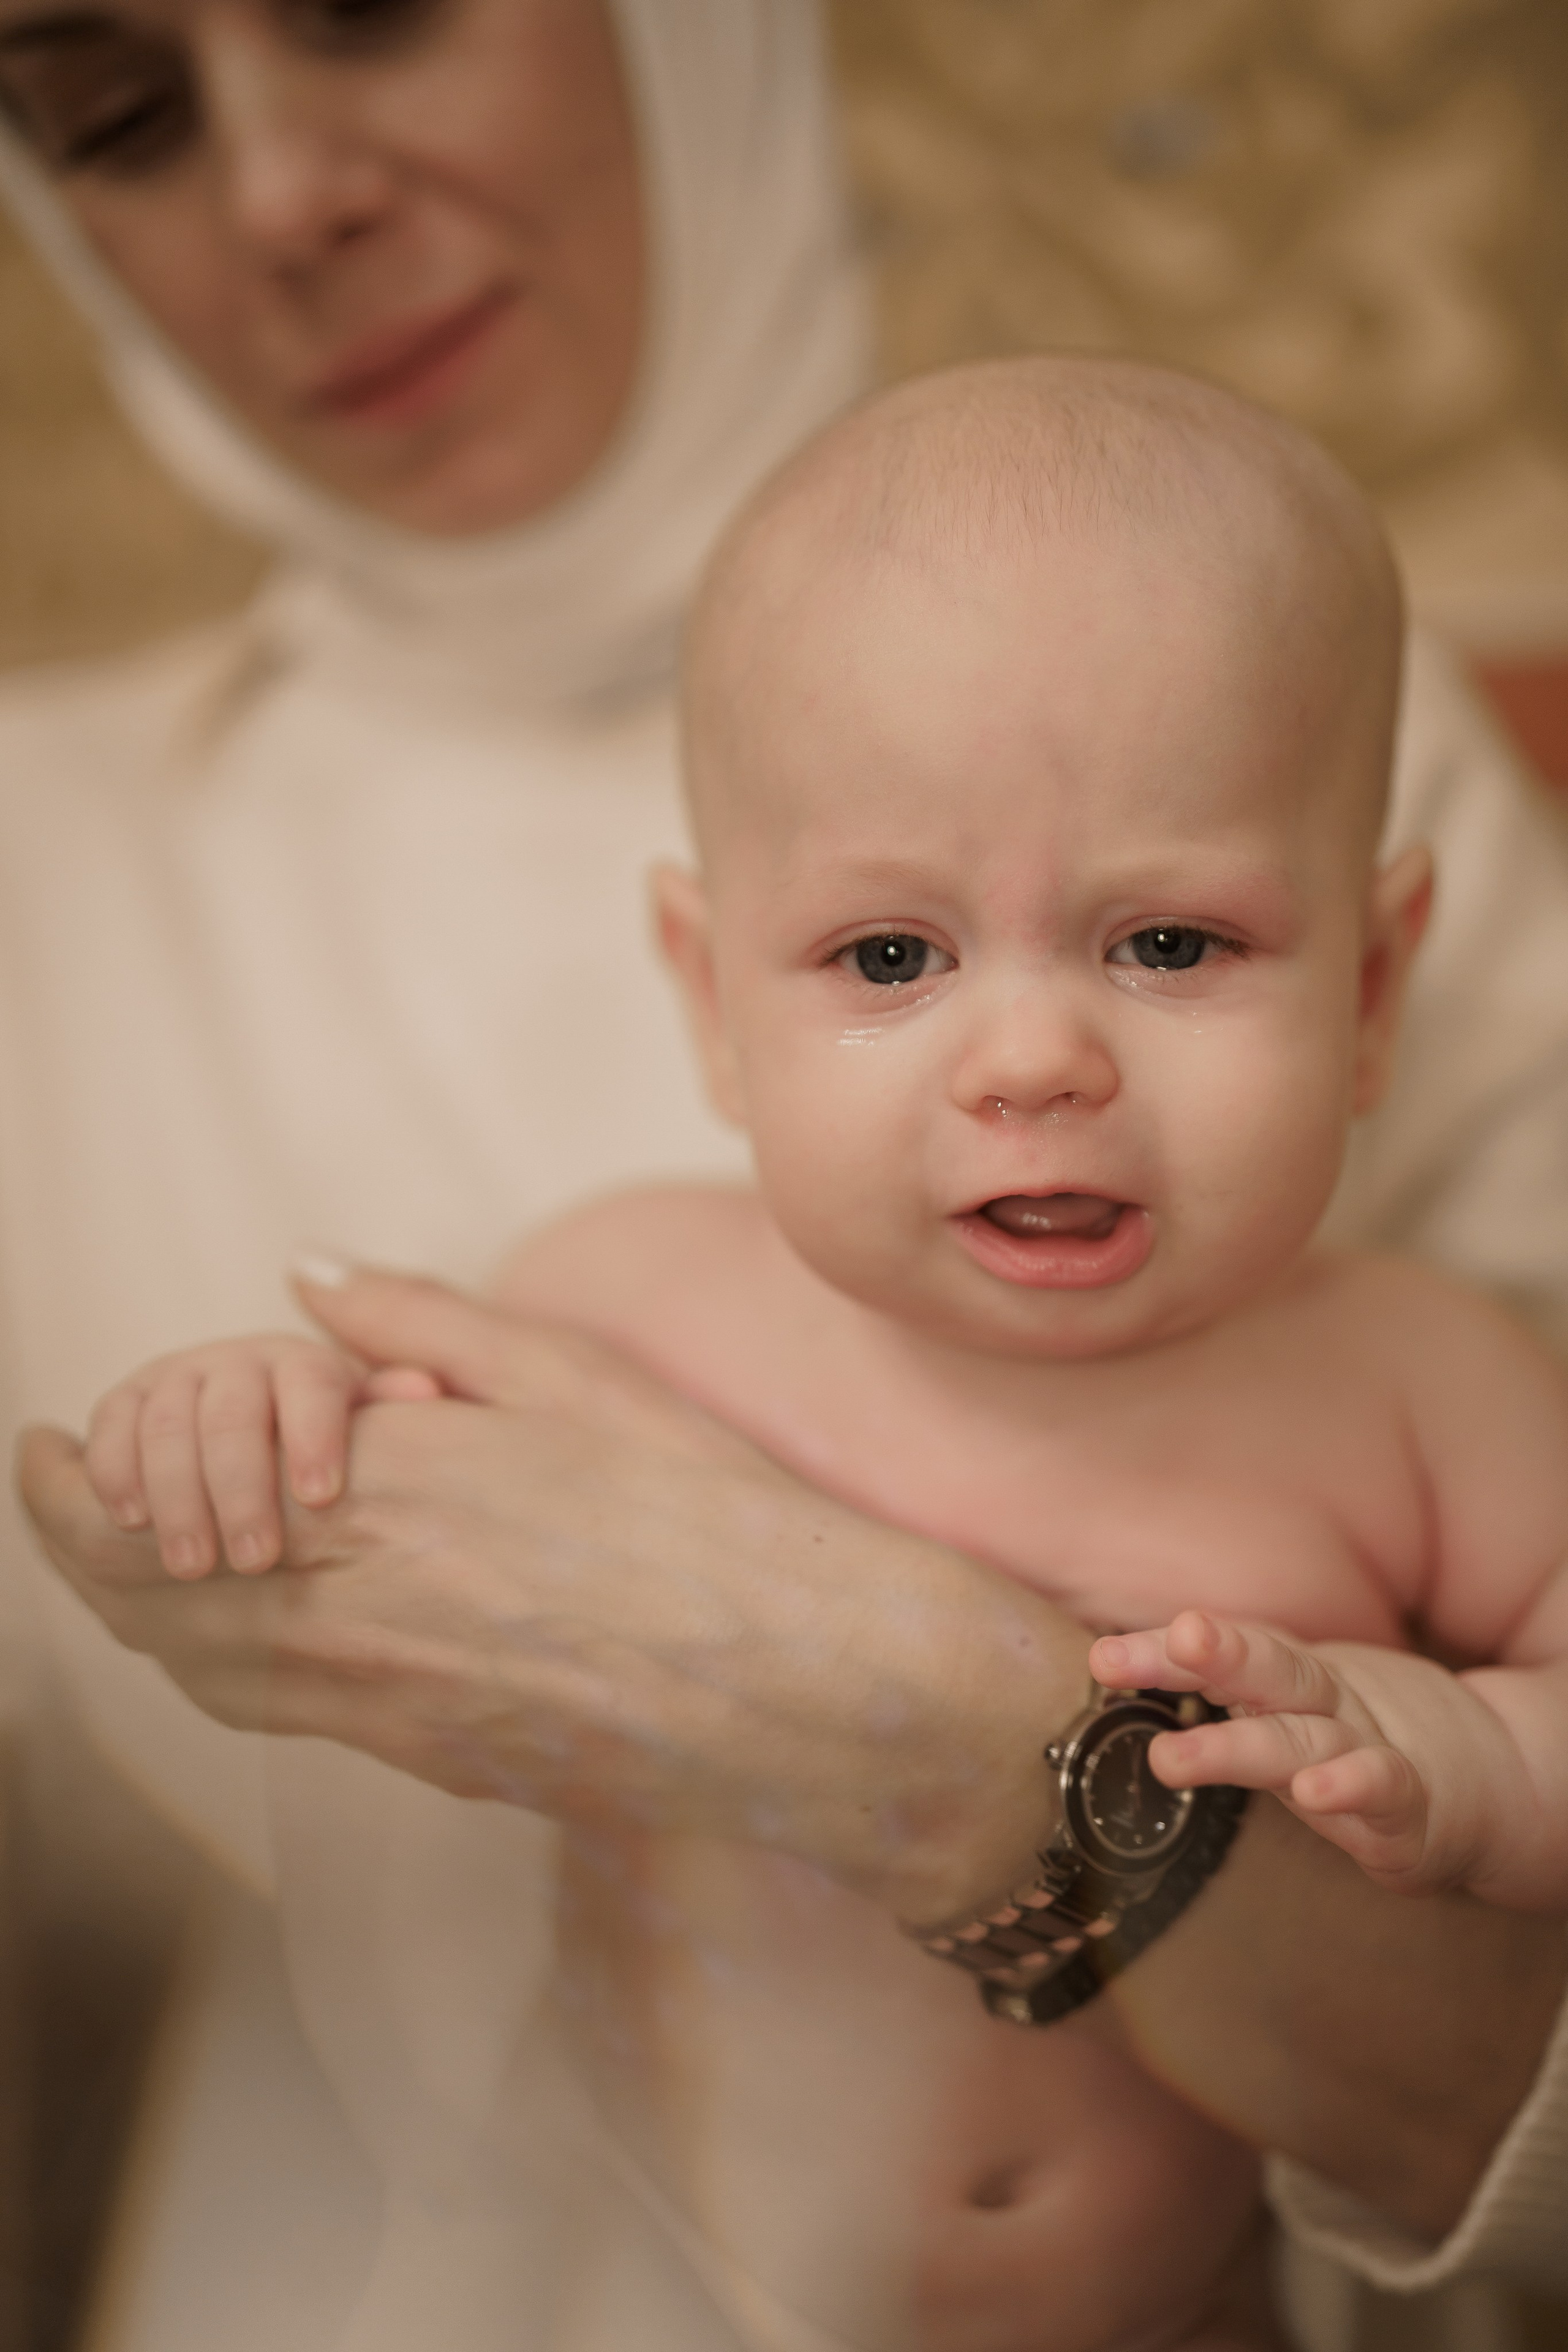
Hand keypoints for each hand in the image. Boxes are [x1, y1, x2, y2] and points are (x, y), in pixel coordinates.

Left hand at [19, 1263, 1089, 1925]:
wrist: (803, 1682)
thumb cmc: (703, 1511)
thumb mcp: (569, 1377)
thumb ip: (420, 1325)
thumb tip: (306, 1276)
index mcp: (378, 1502)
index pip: (150, 1509)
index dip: (65, 1485)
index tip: (43, 1442)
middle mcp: (352, 1620)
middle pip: (145, 1604)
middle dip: (79, 1546)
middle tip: (61, 1488)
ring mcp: (383, 1711)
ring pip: (196, 1671)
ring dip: (139, 1608)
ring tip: (135, 1552)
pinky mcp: (427, 1760)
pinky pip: (273, 1714)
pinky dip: (217, 1662)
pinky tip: (246, 1620)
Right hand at [83, 1333, 441, 1577]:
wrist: (269, 1463)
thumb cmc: (345, 1462)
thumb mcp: (392, 1436)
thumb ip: (404, 1412)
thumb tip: (422, 1392)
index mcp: (310, 1367)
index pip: (313, 1385)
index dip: (315, 1437)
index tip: (321, 1499)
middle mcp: (243, 1363)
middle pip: (234, 1414)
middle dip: (242, 1489)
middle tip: (256, 1561)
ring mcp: (181, 1378)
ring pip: (169, 1422)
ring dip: (176, 1494)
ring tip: (193, 1566)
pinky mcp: (128, 1403)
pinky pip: (113, 1420)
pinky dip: (115, 1467)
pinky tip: (130, 1520)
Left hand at [1090, 1610, 1501, 1895]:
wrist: (1499, 1784)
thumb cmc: (1370, 1748)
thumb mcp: (1298, 1714)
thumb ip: (1228, 1689)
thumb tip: (1117, 1670)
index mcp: (1296, 1684)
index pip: (1227, 1656)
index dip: (1162, 1654)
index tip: (1102, 1660)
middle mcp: (1328, 1707)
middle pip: (1263, 1675)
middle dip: (1197, 1662)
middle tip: (1119, 1658)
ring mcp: (1371, 1751)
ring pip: (1299, 1741)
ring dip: (1234, 1746)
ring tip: (1173, 1756)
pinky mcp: (1413, 1811)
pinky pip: (1383, 1790)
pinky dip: (1353, 1787)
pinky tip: (1315, 1790)